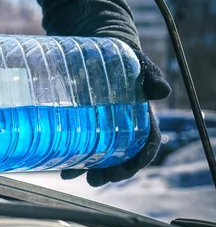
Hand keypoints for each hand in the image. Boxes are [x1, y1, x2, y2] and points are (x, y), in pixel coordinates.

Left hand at [61, 50, 171, 186]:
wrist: (94, 47)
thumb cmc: (121, 56)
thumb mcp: (137, 62)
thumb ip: (150, 76)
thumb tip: (162, 92)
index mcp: (140, 117)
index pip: (146, 144)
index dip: (139, 160)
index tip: (129, 169)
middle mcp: (121, 127)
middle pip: (120, 157)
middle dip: (110, 172)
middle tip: (96, 180)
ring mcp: (100, 128)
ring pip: (99, 156)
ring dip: (90, 171)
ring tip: (75, 177)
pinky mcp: (81, 124)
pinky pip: (79, 147)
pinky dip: (72, 160)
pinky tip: (63, 168)